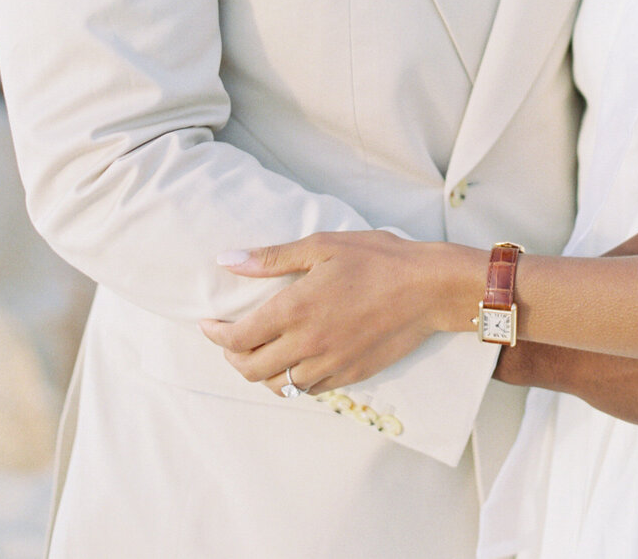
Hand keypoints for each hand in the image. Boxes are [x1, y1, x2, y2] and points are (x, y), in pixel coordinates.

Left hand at [199, 231, 464, 395]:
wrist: (429, 289)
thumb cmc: (379, 259)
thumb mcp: (323, 246)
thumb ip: (271, 258)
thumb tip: (227, 259)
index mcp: (295, 310)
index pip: (238, 338)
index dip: (215, 335)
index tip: (208, 324)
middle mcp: (307, 345)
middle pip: (250, 369)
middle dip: (231, 357)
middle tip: (228, 339)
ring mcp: (329, 366)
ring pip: (276, 386)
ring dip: (258, 372)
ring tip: (257, 352)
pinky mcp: (349, 377)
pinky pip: (307, 391)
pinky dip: (290, 381)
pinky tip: (293, 363)